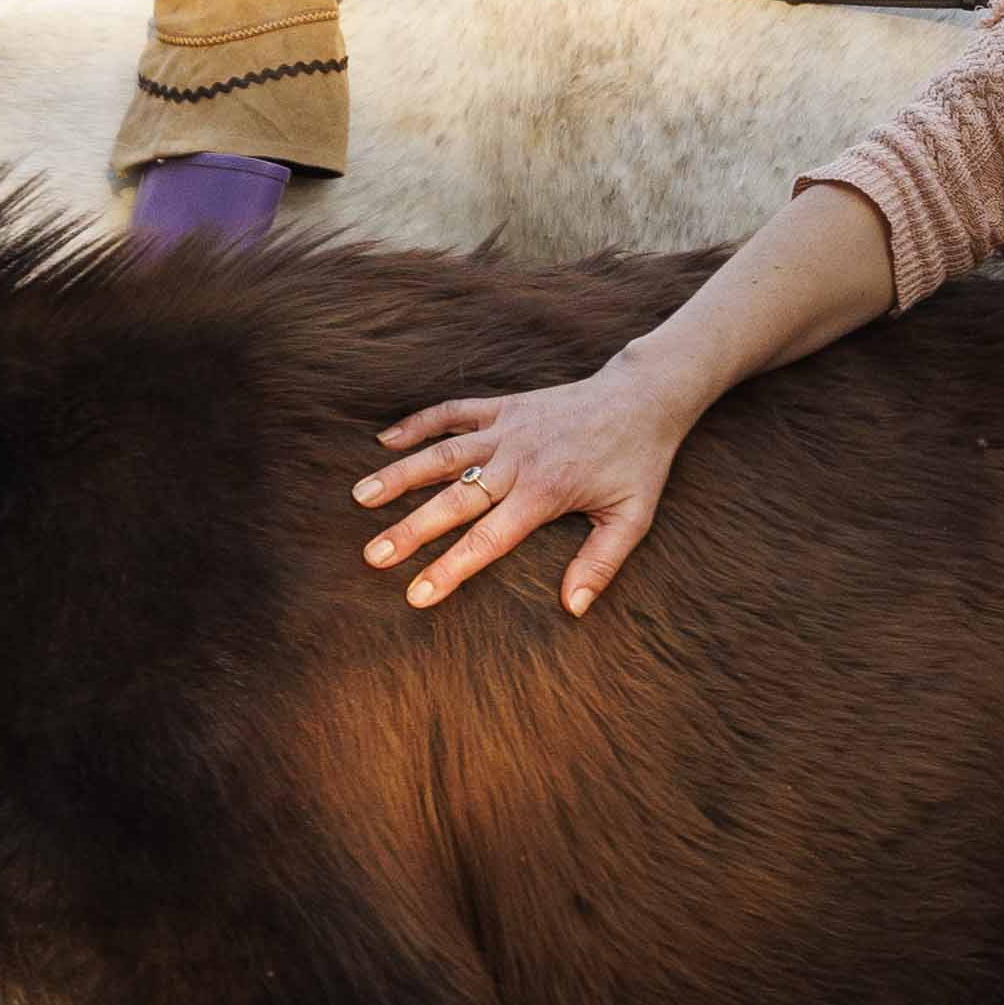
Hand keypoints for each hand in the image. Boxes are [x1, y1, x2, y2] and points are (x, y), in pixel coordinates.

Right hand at [356, 354, 706, 613]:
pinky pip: (451, 411)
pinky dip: (417, 423)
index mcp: (544, 492)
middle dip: (410, 530)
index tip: (417, 595)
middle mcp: (517, 460)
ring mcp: (505, 428)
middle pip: (453, 500)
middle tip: (372, 556)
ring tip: (360, 497)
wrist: (643, 396)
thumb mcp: (632, 517)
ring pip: (442, 452)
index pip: (488, 539)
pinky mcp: (503, 405)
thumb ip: (601, 563)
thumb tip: (573, 608)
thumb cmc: (637, 463)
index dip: (450, 568)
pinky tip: (384, 441)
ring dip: (400, 474)